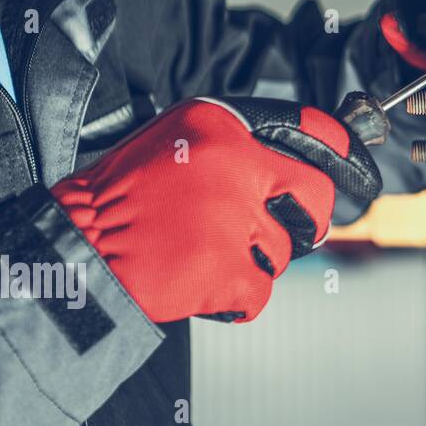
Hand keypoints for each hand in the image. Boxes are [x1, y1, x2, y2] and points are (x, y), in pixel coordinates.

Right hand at [51, 97, 381, 323]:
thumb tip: (284, 164)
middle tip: (285, 228)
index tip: (352, 160)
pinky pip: (258, 293)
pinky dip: (234, 299)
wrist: (73, 253)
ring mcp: (234, 219)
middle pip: (315, 196)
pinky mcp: (227, 268)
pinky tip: (202, 286)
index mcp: (218, 127)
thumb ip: (228, 148)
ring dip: (252, 261)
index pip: (309, 129)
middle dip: (307, 218)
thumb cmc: (115, 203)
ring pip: (281, 250)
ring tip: (203, 255)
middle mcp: (234, 165)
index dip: (337, 149)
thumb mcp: (170, 142)